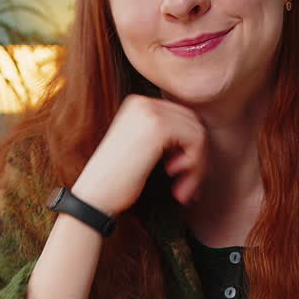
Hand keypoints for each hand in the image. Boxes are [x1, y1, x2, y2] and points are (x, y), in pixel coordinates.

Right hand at [73, 94, 207, 214]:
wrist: (95, 197)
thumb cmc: (118, 181)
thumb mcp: (142, 150)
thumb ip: (166, 137)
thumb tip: (203, 135)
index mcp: (138, 104)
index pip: (182, 117)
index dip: (190, 148)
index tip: (183, 176)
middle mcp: (143, 102)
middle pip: (193, 122)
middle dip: (197, 157)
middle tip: (187, 187)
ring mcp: (150, 111)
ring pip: (197, 132)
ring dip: (197, 166)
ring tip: (183, 189)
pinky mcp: (158, 127)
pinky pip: (195, 139)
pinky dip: (194, 165)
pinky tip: (175, 180)